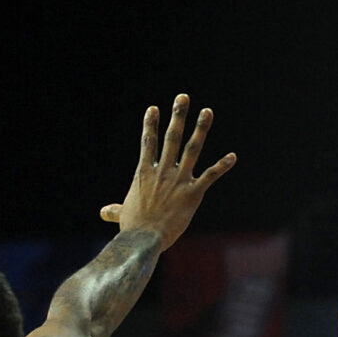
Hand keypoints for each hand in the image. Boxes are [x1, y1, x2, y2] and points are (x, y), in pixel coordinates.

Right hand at [102, 95, 235, 247]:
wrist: (143, 239)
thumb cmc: (133, 228)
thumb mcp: (123, 214)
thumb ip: (116, 209)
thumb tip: (104, 212)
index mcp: (145, 172)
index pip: (148, 142)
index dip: (150, 124)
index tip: (154, 108)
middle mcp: (162, 171)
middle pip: (171, 137)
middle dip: (177, 116)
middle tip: (183, 97)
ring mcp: (178, 180)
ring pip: (192, 149)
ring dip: (200, 129)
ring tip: (207, 111)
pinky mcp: (193, 194)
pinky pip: (210, 176)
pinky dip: (222, 166)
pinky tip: (233, 156)